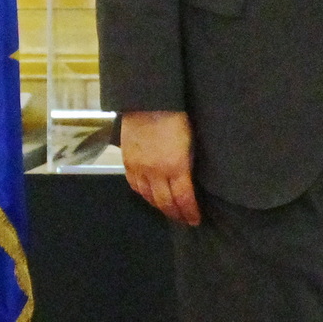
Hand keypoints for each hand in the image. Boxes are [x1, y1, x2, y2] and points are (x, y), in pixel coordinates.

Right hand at [121, 109, 201, 224]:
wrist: (148, 101)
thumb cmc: (176, 117)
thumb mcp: (191, 142)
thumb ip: (188, 163)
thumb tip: (189, 180)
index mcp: (176, 166)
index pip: (183, 198)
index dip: (189, 212)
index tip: (195, 220)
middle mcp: (156, 172)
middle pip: (165, 202)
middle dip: (176, 214)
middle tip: (183, 220)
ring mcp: (139, 168)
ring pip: (148, 197)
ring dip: (159, 206)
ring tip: (168, 210)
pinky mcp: (127, 161)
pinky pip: (134, 185)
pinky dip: (144, 195)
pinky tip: (150, 196)